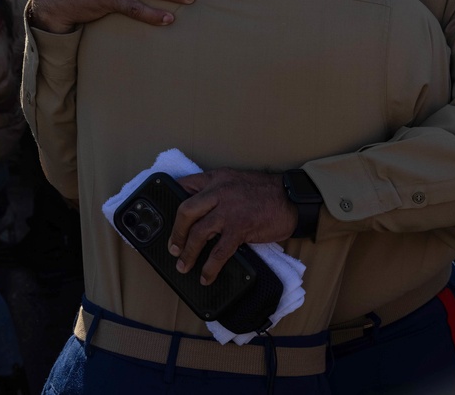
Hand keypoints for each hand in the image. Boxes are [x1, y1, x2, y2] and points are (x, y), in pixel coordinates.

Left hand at [168, 168, 297, 284]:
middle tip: (173, 248)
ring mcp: (229, 210)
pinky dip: (210, 267)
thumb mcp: (237, 182)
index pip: (184, 186)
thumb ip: (218, 192)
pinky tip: (207, 276)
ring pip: (198, 233)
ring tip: (184, 266)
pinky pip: (219, 251)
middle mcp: (219, 191)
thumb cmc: (265, 193)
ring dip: (188, 253)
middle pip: (185, 211)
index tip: (163, 219)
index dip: (169, 202)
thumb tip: (200, 213)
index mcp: (216, 178)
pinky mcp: (240, 228)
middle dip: (176, 233)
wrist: (292, 199)